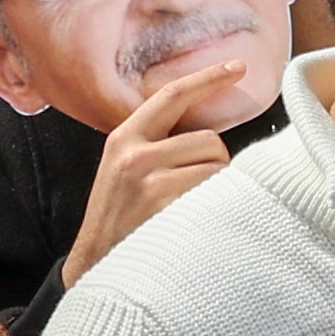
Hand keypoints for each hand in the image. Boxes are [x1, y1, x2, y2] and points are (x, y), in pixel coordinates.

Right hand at [64, 57, 247, 278]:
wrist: (96, 269)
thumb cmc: (121, 222)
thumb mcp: (124, 172)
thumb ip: (156, 146)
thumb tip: (209, 131)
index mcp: (123, 139)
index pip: (172, 95)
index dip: (208, 78)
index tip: (238, 66)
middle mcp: (133, 155)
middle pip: (209, 139)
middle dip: (214, 163)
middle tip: (191, 192)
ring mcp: (149, 181)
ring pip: (217, 165)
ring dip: (216, 186)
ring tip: (188, 208)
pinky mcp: (165, 206)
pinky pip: (214, 192)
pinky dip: (214, 205)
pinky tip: (193, 221)